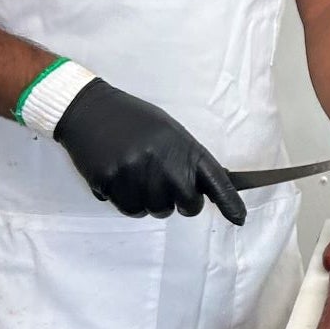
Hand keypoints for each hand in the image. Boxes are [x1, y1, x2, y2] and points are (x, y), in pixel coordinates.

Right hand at [55, 79, 245, 222]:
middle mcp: (163, 160)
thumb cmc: (134, 121)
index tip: (239, 219)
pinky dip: (127, 201)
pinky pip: (129, 209)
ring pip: (154, 210)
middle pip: (186, 205)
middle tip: (163, 184)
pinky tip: (120, 180)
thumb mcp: (168, 132)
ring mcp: (136, 172)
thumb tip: (202, 190)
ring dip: (148, 201)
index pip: (215, 178)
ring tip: (136, 175)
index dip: (229, 201)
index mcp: (182, 145)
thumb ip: (186, 159)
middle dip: (178, 202)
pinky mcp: (111, 181)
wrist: (90, 109)